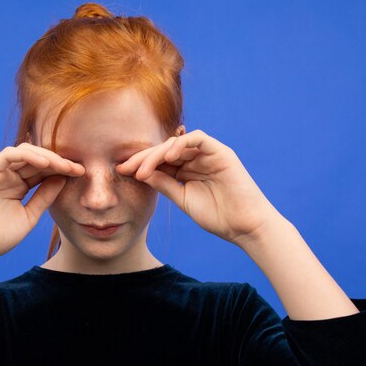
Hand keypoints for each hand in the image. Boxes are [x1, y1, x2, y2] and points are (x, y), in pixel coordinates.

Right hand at [0, 143, 84, 263]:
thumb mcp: (29, 215)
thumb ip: (44, 196)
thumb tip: (63, 179)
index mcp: (18, 185)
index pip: (43, 170)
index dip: (62, 170)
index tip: (82, 174)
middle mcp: (7, 175)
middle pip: (37, 159)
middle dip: (59, 162)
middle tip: (79, 167)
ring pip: (25, 153)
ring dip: (47, 157)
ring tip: (65, 165)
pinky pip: (9, 155)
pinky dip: (28, 156)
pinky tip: (46, 164)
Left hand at [116, 129, 280, 246]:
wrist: (244, 227)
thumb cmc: (217, 216)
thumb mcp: (182, 198)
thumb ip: (164, 183)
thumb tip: (141, 173)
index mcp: (186, 170)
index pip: (159, 160)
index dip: (140, 164)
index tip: (121, 172)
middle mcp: (196, 159)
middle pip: (164, 150)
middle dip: (143, 158)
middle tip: (125, 168)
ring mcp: (208, 154)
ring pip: (177, 143)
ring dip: (157, 154)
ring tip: (142, 170)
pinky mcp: (221, 152)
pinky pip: (198, 138)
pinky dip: (181, 143)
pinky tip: (168, 156)